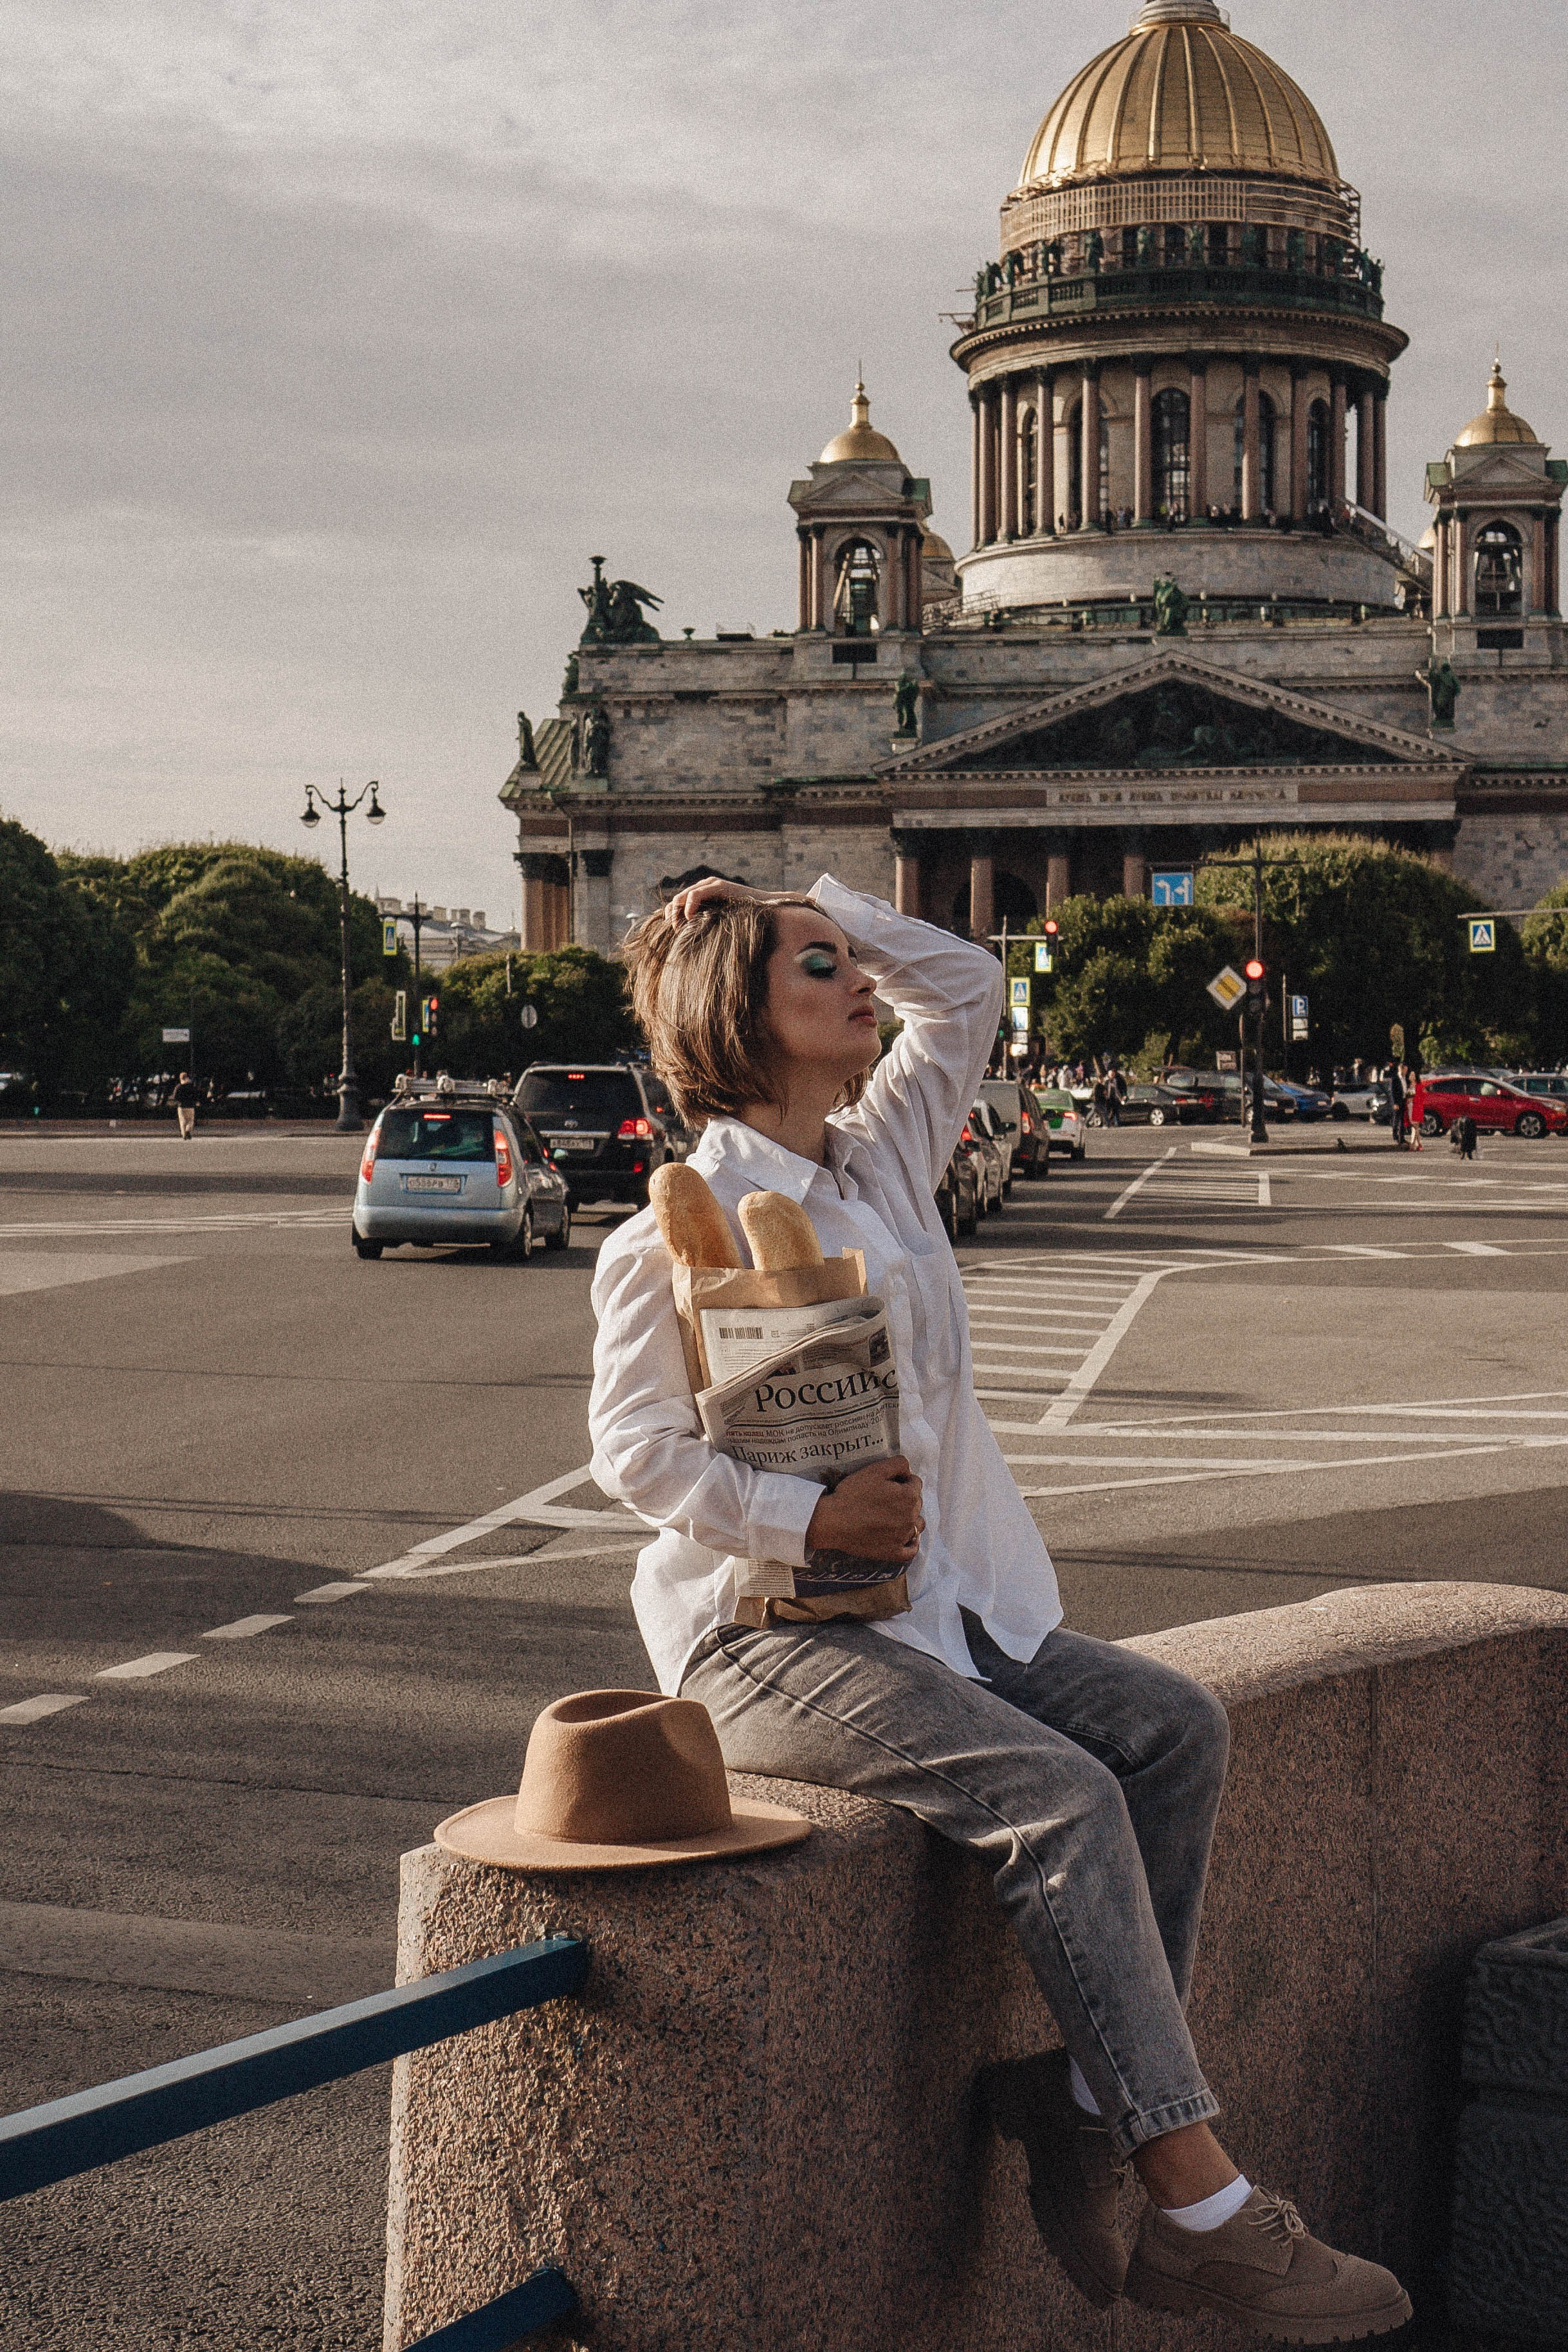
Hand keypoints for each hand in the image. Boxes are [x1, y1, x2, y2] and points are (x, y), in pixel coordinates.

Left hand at [665, 877, 797, 927]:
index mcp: (702, 896)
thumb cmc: (744, 922)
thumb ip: (705, 927)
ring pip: (682, 896)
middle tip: (677, 932)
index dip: (673, 917)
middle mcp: (704, 887)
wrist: (766, 912)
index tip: (675, 933)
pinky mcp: (718, 886)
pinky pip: (696, 894)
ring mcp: (710, 884)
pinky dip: (689, 906)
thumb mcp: (719, 926)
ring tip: (681, 928)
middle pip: (677, 899)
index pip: (678, 904)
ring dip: (678, 913)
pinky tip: (690, 918)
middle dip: (673, 916)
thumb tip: (689, 942)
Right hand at [806, 1457, 923, 1563]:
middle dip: (906, 1498)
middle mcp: (910, 1517)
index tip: (888, 1484)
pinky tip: (905, 1538)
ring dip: (910, 1519)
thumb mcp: (875, 1469)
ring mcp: (903, 1537)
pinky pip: (912, 1551)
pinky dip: (911, 1544)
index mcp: (908, 1496)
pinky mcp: (893, 1552)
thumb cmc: (852, 1494)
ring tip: (893, 1517)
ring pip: (918, 1525)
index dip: (903, 1480)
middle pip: (917, 1503)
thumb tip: (908, 1471)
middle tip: (886, 1499)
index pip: (916, 1483)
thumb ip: (898, 1464)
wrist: (833, 1521)